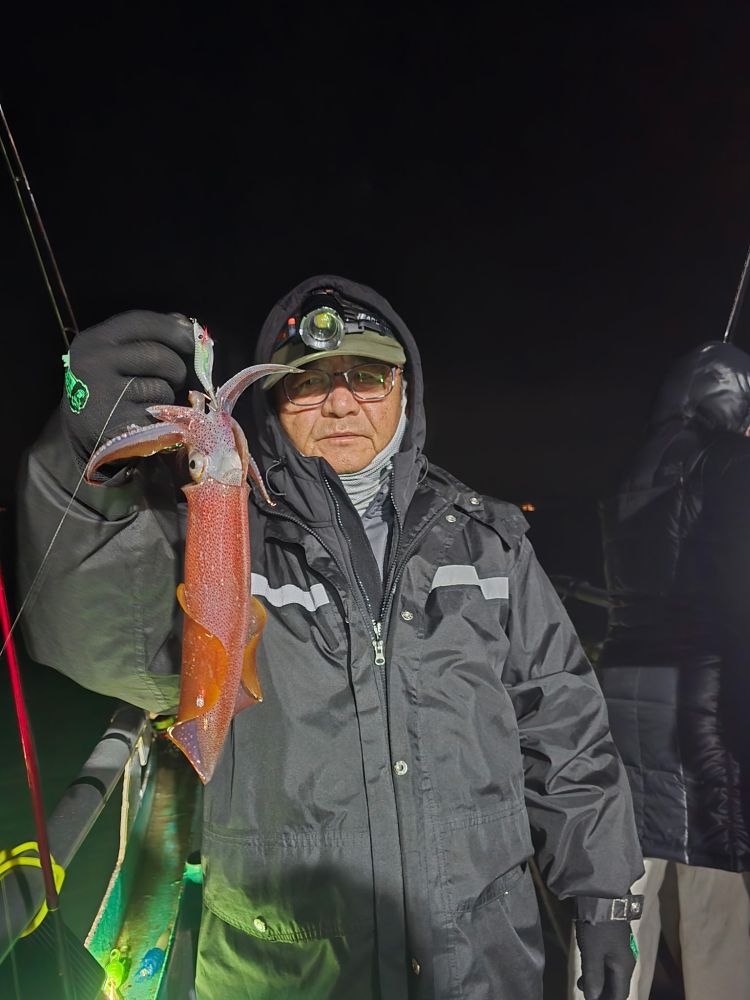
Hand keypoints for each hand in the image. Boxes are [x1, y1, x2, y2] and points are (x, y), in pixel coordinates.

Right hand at [60, 310, 194, 468]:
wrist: (83, 440)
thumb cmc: (108, 394)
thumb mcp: (115, 360)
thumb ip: (146, 338)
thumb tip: (185, 324)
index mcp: (93, 341)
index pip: (140, 322)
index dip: (172, 328)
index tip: (192, 339)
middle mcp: (94, 364)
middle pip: (158, 355)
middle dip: (176, 368)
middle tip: (177, 380)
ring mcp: (105, 395)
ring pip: (161, 386)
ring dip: (168, 395)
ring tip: (153, 401)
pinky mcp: (119, 424)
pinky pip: (159, 414)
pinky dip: (163, 417)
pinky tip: (148, 419)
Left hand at [575, 920, 635, 999]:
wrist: (601, 896)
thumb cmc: (597, 926)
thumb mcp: (592, 954)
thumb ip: (593, 978)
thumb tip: (594, 999)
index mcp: (624, 967)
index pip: (620, 995)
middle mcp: (627, 960)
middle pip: (616, 986)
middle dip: (602, 993)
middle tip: (585, 993)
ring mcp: (621, 949)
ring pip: (611, 974)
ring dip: (598, 981)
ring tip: (582, 983)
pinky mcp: (614, 940)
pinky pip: (608, 962)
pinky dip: (598, 969)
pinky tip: (587, 967)